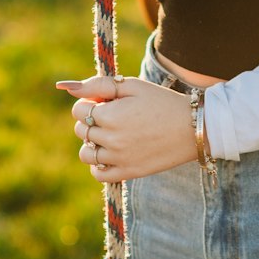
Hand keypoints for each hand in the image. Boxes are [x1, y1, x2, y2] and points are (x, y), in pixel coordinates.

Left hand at [54, 74, 197, 181]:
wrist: (192, 128)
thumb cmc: (162, 101)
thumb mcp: (132, 85)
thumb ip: (98, 84)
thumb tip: (65, 87)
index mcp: (111, 115)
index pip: (78, 110)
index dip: (90, 102)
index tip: (106, 101)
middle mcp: (111, 139)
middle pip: (81, 130)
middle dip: (90, 120)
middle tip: (113, 115)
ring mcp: (119, 159)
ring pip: (86, 154)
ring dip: (92, 143)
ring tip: (112, 134)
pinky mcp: (128, 173)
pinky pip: (98, 174)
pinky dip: (99, 165)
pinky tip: (113, 152)